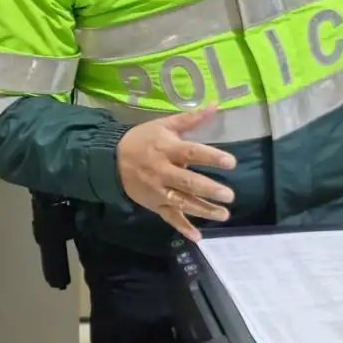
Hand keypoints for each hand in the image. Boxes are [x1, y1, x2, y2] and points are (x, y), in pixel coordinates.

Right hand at [114, 105, 237, 241]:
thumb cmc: (142, 140)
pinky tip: (198, 237)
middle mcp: (163, 172)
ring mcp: (158, 191)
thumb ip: (191, 119)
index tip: (231, 162)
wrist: (111, 161)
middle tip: (229, 195)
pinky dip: (183, 228)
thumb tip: (216, 105)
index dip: (211, 157)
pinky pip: (169, 218)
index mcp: (167, 149)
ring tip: (224, 215)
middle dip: (209, 189)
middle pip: (188, 181)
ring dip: (203, 210)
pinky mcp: (154, 204)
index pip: (192, 152)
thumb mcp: (164, 125)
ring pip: (182, 202)